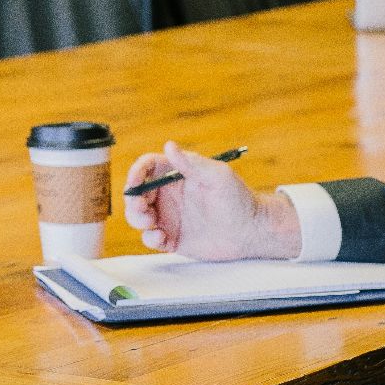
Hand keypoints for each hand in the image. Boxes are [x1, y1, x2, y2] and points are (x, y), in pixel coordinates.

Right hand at [123, 142, 299, 260]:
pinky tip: (161, 238)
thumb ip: (191, 163)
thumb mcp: (217, 176)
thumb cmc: (239, 199)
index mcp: (177, 175)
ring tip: (151, 225)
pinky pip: (150, 238)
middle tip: (142, 209)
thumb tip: (169, 146)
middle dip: (133, 201)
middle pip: (137, 194)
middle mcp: (169, 195)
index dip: (136, 172)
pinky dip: (149, 238)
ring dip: (137, 220)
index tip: (134, 181)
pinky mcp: (172, 238)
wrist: (251, 232)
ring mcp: (169, 217)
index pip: (147, 168)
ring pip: (138, 217)